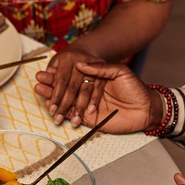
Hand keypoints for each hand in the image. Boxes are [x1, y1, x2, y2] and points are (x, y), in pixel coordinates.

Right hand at [34, 61, 159, 132]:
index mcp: (94, 79)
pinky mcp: (88, 118)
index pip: (73, 76)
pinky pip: (71, 115)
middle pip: (65, 88)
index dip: (60, 73)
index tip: (48, 70)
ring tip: (39, 91)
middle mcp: (88, 92)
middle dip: (51, 84)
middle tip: (38, 80)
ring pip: (65, 101)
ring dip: (51, 97)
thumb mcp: (120, 72)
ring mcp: (87, 105)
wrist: (146, 110)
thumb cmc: (136, 88)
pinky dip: (60, 111)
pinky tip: (49, 105)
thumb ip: (101, 68)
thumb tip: (80, 65)